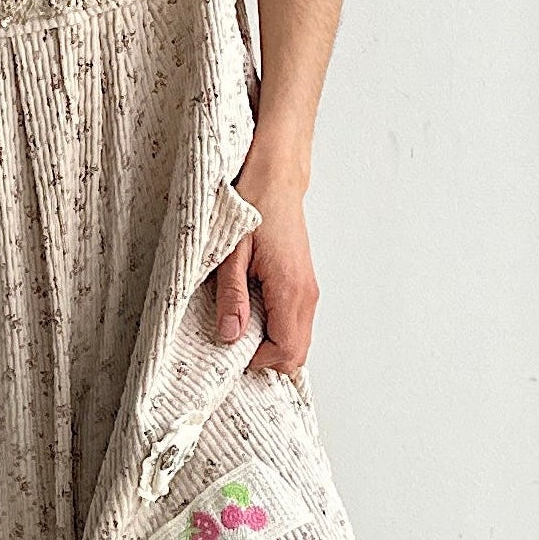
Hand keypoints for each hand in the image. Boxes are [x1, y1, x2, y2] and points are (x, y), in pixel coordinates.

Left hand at [211, 142, 316, 376]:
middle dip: (265, 359)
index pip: (285, 352)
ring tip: (240, 324)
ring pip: (298, 342)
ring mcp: (308, 291)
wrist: (276, 179)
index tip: (230, 348)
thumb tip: (230, 336)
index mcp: (289, 290)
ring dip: (270, 344)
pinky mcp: (304, 285)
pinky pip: (295, 324)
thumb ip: (231, 297)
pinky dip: (276, 330)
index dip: (256, 361)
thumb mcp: (230, 254)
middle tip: (234, 341)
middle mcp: (306, 295)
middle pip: (297, 355)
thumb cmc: (253, 207)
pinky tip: (251, 312)